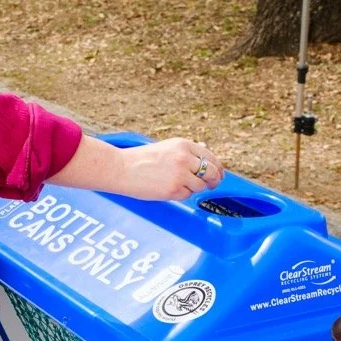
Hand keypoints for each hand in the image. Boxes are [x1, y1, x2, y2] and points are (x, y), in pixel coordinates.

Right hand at [48, 133, 223, 199]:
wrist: (121, 168)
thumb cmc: (141, 159)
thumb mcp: (167, 148)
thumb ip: (187, 152)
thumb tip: (207, 153)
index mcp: (184, 145)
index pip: (210, 157)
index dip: (217, 168)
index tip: (218, 174)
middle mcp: (185, 158)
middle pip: (211, 172)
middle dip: (214, 180)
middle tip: (211, 185)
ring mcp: (181, 174)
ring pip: (200, 186)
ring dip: (192, 188)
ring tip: (176, 185)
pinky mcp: (174, 189)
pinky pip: (187, 195)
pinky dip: (181, 194)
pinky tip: (167, 189)